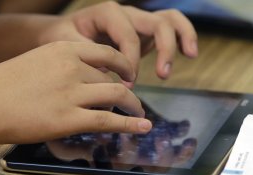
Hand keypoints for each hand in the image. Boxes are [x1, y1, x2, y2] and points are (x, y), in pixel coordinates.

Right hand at [0, 41, 151, 143]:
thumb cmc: (3, 84)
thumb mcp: (37, 61)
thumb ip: (63, 66)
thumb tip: (83, 78)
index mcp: (64, 49)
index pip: (107, 54)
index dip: (124, 66)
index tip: (129, 75)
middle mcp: (72, 68)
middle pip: (112, 79)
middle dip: (128, 91)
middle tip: (133, 101)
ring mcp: (72, 93)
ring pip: (117, 96)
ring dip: (133, 107)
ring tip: (140, 115)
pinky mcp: (69, 119)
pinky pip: (109, 120)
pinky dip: (129, 124)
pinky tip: (141, 127)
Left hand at [35, 1, 197, 83]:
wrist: (61, 33)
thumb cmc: (61, 37)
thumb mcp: (65, 43)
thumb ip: (85, 55)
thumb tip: (107, 74)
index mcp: (108, 13)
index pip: (129, 35)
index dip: (131, 60)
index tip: (126, 83)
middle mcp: (127, 14)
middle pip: (157, 23)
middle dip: (164, 48)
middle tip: (162, 75)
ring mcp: (137, 21)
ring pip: (169, 19)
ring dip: (182, 37)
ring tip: (190, 55)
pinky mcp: (144, 33)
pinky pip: (169, 28)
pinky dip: (182, 37)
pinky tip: (188, 53)